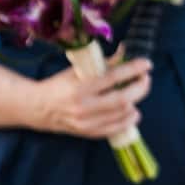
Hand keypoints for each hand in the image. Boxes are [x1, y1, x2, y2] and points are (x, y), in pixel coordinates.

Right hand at [32, 55, 151, 139]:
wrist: (37, 108)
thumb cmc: (59, 84)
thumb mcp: (78, 70)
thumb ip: (103, 63)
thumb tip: (126, 50)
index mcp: (80, 88)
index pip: (113, 78)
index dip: (134, 69)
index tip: (146, 64)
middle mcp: (83, 107)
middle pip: (122, 99)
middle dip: (140, 87)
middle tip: (145, 78)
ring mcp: (85, 123)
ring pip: (121, 114)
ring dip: (137, 102)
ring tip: (139, 91)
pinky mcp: (87, 133)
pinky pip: (114, 129)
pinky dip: (128, 120)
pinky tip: (133, 110)